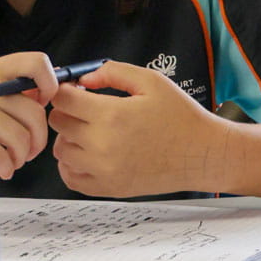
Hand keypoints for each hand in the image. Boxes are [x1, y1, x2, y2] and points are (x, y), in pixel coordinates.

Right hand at [0, 52, 58, 179]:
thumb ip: (23, 82)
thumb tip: (61, 82)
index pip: (36, 63)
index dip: (49, 83)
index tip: (44, 100)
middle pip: (34, 112)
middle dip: (38, 138)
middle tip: (32, 148)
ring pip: (20, 136)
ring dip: (23, 155)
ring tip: (16, 158)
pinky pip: (0, 155)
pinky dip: (8, 165)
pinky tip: (5, 166)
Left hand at [48, 60, 230, 196]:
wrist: (202, 153)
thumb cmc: (181, 117)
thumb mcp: (152, 81)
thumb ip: (113, 72)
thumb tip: (84, 78)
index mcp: (112, 116)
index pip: (63, 99)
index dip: (66, 89)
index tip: (75, 89)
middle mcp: (102, 146)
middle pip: (58, 122)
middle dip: (68, 110)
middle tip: (86, 107)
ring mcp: (103, 171)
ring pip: (61, 150)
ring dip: (69, 136)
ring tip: (91, 130)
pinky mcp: (108, 188)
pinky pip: (70, 177)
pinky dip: (72, 164)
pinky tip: (88, 152)